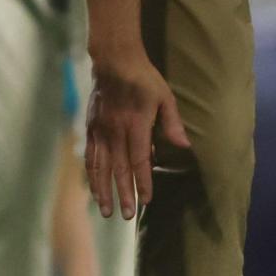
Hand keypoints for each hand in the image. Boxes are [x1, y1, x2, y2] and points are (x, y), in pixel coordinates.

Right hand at [84, 52, 188, 218]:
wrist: (114, 60)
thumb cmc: (145, 79)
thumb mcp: (165, 97)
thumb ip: (173, 123)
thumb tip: (185, 147)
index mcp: (136, 125)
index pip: (139, 160)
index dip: (142, 182)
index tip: (146, 200)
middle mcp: (115, 130)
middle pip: (119, 168)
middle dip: (123, 194)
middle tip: (126, 215)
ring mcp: (100, 130)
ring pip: (100, 166)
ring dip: (103, 190)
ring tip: (106, 211)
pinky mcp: (91, 128)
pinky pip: (90, 156)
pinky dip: (91, 174)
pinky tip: (93, 188)